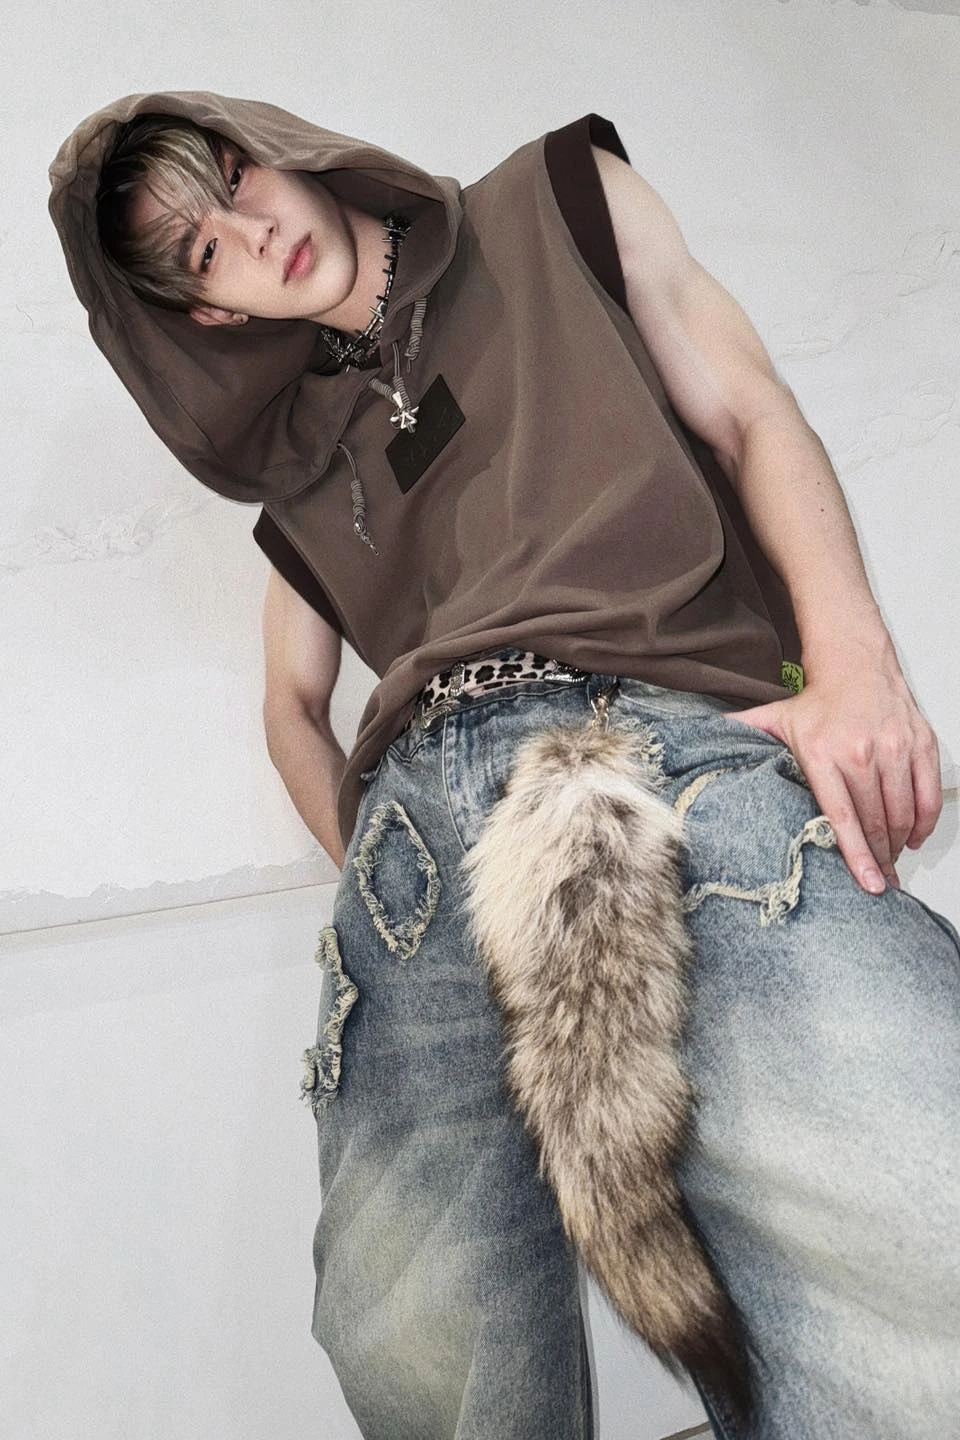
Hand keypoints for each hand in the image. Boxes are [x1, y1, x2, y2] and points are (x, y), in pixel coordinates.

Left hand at [728, 653, 941, 894]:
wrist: (857, 665)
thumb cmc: (819, 702)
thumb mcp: (775, 719)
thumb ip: (741, 735)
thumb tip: (695, 743)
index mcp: (823, 754)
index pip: (842, 815)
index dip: (857, 854)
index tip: (868, 882)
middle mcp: (861, 752)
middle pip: (876, 821)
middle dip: (879, 857)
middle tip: (879, 879)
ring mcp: (894, 749)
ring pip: (904, 812)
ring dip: (900, 843)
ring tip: (891, 860)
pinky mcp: (920, 745)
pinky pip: (929, 795)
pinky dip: (924, 822)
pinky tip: (914, 837)